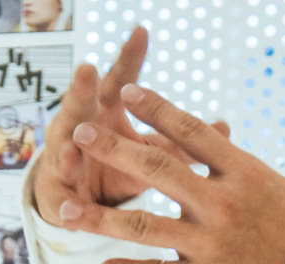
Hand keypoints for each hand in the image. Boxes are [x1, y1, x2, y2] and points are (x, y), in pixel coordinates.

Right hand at [30, 28, 230, 225]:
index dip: (128, 58)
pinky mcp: (59, 197)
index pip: (117, 81)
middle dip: (81, 90)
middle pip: (80, 107)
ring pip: (63, 152)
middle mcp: (78, 130)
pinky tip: (70, 210)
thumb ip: (180, 143)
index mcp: (104, 113)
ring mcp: (63, 161)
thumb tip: (224, 129)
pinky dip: (65, 205)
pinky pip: (61, 200)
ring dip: (66, 150)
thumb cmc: (120, 166)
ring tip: (71, 149)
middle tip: (88, 70)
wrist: (82, 199)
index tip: (141, 32)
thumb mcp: (151, 153)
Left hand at [60, 85, 284, 263]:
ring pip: (141, 227)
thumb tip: (210, 133)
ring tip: (63, 212)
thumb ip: (232, 163)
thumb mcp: (271, 185)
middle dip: (113, 149)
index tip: (125, 92)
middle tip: (81, 133)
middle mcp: (221, 203)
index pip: (191, 132)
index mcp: (242, 172)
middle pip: (157, 169)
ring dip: (97, 219)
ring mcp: (208, 242)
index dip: (156, 109)